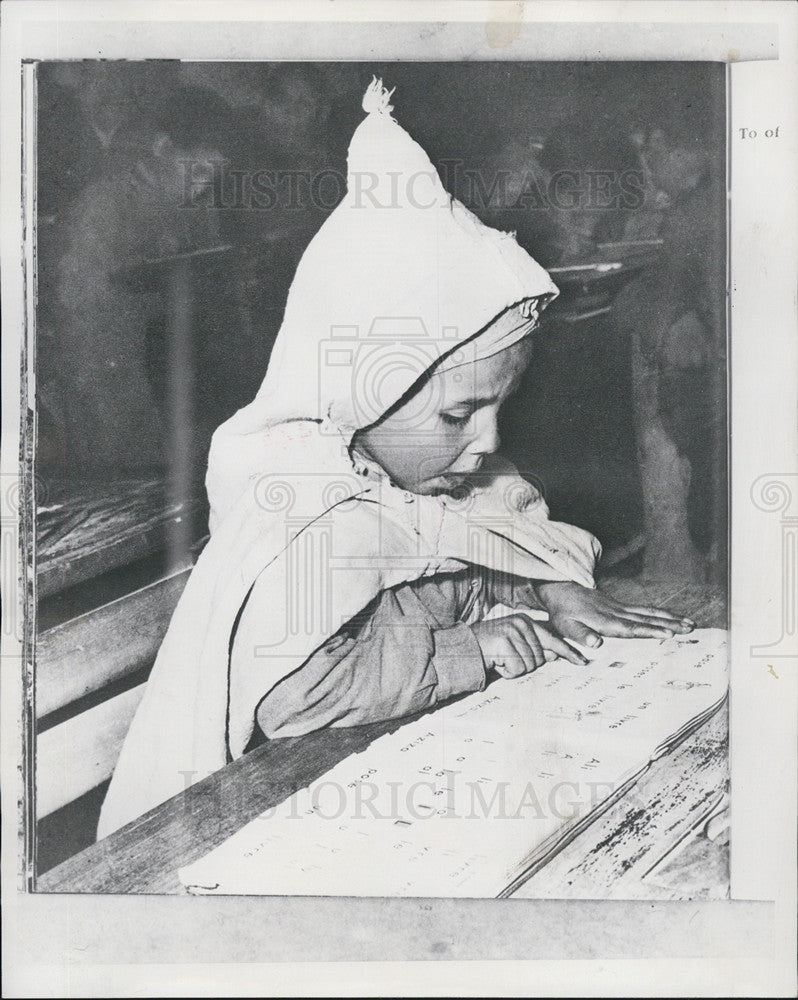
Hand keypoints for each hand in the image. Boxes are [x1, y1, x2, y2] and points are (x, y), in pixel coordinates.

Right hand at [470, 614, 587, 678]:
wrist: (465, 648)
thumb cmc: (490, 648)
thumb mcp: (515, 646)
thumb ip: (535, 648)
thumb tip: (555, 655)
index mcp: (526, 622)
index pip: (552, 639)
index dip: (568, 652)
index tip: (582, 661)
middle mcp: (521, 623)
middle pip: (540, 659)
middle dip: (525, 665)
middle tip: (507, 659)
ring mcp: (512, 631)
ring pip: (529, 665)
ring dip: (514, 669)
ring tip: (500, 660)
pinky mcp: (503, 642)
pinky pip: (516, 669)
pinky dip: (507, 672)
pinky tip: (497, 663)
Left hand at [534, 581, 694, 648]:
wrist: (561, 589)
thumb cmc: (563, 613)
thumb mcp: (565, 626)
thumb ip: (581, 635)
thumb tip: (597, 644)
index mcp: (605, 621)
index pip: (632, 628)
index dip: (650, 631)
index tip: (669, 634)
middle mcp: (617, 613)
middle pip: (647, 618)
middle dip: (670, 624)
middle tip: (690, 628)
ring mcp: (620, 608)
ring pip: (649, 612)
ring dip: (670, 618)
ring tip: (690, 623)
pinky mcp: (621, 606)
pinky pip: (644, 610)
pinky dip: (660, 613)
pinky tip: (671, 617)